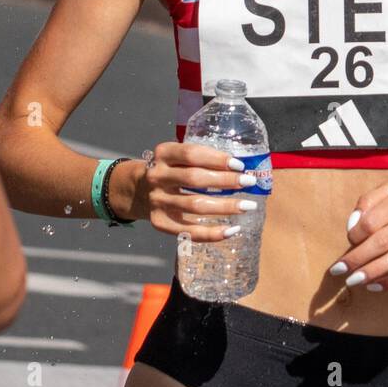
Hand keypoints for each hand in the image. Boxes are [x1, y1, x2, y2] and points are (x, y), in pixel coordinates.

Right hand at [131, 141, 263, 238]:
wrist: (137, 190)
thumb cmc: (170, 171)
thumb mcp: (177, 157)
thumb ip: (201, 159)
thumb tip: (239, 169)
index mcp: (163, 153)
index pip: (192, 154)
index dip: (217, 159)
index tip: (240, 165)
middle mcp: (157, 176)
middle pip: (195, 179)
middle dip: (225, 181)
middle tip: (249, 182)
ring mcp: (157, 200)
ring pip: (195, 205)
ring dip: (225, 206)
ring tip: (247, 205)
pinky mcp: (160, 222)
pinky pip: (189, 231)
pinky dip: (212, 233)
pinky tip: (231, 230)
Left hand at [328, 173, 387, 291]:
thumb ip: (370, 200)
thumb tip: (352, 225)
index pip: (370, 222)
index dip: (355, 235)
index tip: (350, 241)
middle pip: (381, 243)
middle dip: (356, 259)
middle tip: (339, 271)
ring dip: (372, 273)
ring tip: (354, 281)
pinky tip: (378, 286)